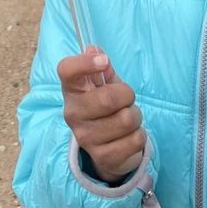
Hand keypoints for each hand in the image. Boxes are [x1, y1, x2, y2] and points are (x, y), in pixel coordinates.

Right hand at [57, 50, 144, 182]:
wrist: (106, 147)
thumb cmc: (104, 107)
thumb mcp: (103, 85)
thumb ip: (102, 68)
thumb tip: (95, 50)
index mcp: (71, 90)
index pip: (67, 70)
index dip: (85, 63)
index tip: (104, 61)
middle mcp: (72, 113)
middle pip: (108, 98)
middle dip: (127, 95)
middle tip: (126, 99)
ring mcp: (85, 138)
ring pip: (126, 120)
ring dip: (135, 117)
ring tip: (127, 119)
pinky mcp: (102, 158)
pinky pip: (135, 140)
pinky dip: (139, 136)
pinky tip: (128, 136)